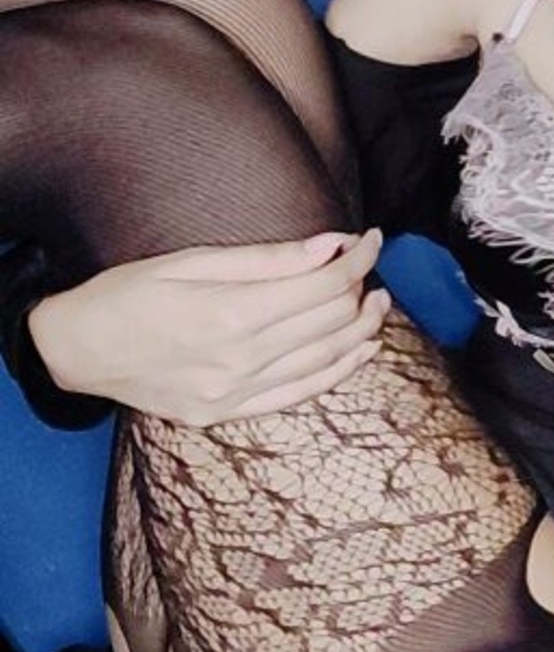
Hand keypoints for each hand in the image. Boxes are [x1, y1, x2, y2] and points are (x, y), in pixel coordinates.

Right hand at [28, 230, 389, 423]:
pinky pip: (302, 394)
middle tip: (369, 263)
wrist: (77, 352)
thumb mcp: (188, 261)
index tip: (371, 237)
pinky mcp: (230, 414)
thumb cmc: (126, 294)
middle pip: (330, 320)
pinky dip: (340, 371)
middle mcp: (240, 359)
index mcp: (231, 313)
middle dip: (362, 287)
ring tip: (379, 301)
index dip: (358, 258)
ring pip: (326, 359)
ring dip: (361, 328)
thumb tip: (331, 245)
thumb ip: (265, 259)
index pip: (323, 284)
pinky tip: (360, 350)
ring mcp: (237, 393)